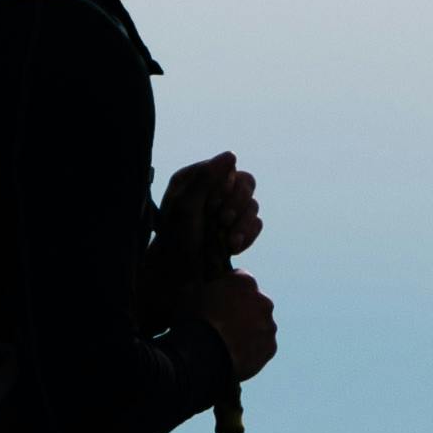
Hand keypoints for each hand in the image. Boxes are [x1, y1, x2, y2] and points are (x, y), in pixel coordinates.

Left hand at [159, 150, 261, 266]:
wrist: (180, 276)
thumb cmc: (176, 239)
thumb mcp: (186, 206)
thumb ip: (206, 179)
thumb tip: (231, 155)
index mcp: (195, 179)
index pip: (229, 170)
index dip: (225, 189)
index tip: (211, 206)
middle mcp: (212, 191)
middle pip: (247, 184)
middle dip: (236, 207)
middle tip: (221, 222)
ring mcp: (226, 210)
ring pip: (253, 206)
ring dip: (241, 226)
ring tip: (227, 242)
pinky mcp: (236, 228)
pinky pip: (256, 224)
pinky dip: (246, 237)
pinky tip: (232, 247)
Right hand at [197, 267, 278, 382]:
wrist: (204, 355)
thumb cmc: (194, 320)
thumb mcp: (188, 293)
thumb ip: (199, 286)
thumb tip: (197, 287)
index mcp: (244, 281)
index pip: (238, 279)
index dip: (226, 289)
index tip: (216, 300)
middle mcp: (264, 300)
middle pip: (254, 303)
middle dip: (242, 310)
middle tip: (223, 322)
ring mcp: (269, 325)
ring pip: (260, 325)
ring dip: (249, 330)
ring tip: (228, 342)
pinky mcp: (271, 348)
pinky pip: (263, 346)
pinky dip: (253, 349)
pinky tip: (235, 354)